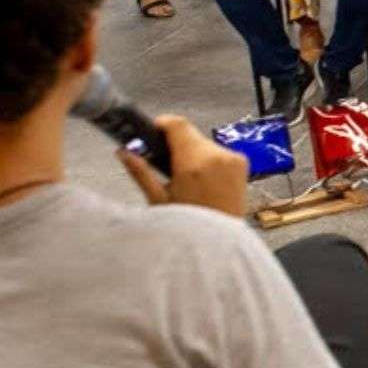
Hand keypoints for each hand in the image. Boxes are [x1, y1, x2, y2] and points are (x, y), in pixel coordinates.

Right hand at [119, 115, 249, 217]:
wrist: (221, 243)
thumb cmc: (189, 227)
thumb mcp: (158, 200)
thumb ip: (141, 172)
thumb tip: (124, 152)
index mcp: (193, 163)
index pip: (178, 125)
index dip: (163, 124)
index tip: (154, 131)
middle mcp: (216, 156)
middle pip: (191, 135)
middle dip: (177, 145)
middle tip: (167, 165)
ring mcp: (233, 159)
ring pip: (205, 144)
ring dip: (194, 154)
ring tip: (187, 180)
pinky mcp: (243, 164)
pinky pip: (220, 153)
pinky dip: (210, 162)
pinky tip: (204, 182)